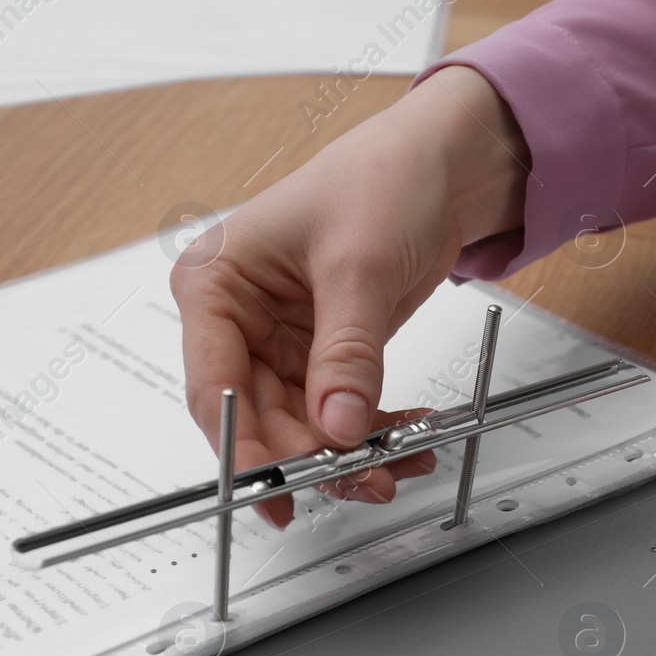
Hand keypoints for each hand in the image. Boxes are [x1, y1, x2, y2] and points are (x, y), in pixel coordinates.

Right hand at [170, 66, 528, 527]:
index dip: (241, 448)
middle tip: (363, 479)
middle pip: (260, 418)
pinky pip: (337, 412)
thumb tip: (336, 424)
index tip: (274, 490)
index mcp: (215, 282)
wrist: (440, 165)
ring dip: (349, 453)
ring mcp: (279, 342)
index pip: (214, 385)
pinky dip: (373, 431)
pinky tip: (408, 437)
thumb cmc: (380, 179)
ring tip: (398, 464)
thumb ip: (346, 354)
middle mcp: (237, 319)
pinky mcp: (321, 356)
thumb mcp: (357, 267)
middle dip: (312, 456)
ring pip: (300, 426)